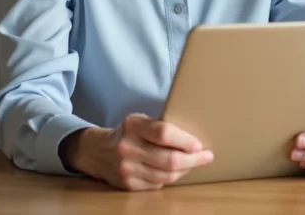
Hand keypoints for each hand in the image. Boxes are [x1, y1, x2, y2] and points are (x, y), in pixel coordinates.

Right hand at [61, 113, 213, 190]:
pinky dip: (172, 177)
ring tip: (195, 162)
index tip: (199, 144)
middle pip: (168, 159)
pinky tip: (178, 170)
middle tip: (206, 156)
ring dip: (185, 169)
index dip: (185, 141)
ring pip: (166, 175)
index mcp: (132, 126)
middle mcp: (127, 148)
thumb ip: (161, 126)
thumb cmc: (128, 132)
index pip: (163, 133)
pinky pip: (158, 184)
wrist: (98, 151)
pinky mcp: (128, 185)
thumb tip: (194, 135)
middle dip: (193, 159)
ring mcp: (126, 169)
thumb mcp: (140, 120)